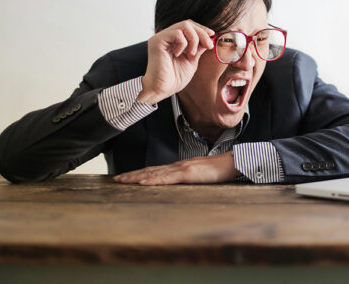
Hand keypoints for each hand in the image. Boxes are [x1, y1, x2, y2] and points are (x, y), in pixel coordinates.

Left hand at [113, 152, 239, 184]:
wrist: (232, 163)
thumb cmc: (220, 170)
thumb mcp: (200, 176)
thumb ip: (189, 178)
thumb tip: (180, 184)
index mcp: (180, 168)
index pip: (155, 170)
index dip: (140, 173)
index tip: (126, 177)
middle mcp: (178, 166)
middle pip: (150, 170)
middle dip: (132, 175)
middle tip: (116, 179)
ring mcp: (182, 169)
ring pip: (155, 173)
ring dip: (137, 177)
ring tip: (123, 181)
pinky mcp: (188, 173)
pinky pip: (167, 178)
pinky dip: (153, 180)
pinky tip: (143, 182)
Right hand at [137, 20, 214, 104]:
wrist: (162, 89)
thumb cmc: (174, 78)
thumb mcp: (191, 61)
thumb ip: (198, 48)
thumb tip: (209, 37)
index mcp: (173, 41)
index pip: (188, 26)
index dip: (201, 29)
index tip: (212, 35)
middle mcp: (166, 37)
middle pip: (187, 23)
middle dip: (201, 33)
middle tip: (208, 45)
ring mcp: (161, 38)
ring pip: (184, 25)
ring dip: (194, 39)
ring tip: (191, 54)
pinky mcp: (157, 41)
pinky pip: (176, 33)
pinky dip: (183, 43)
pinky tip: (179, 54)